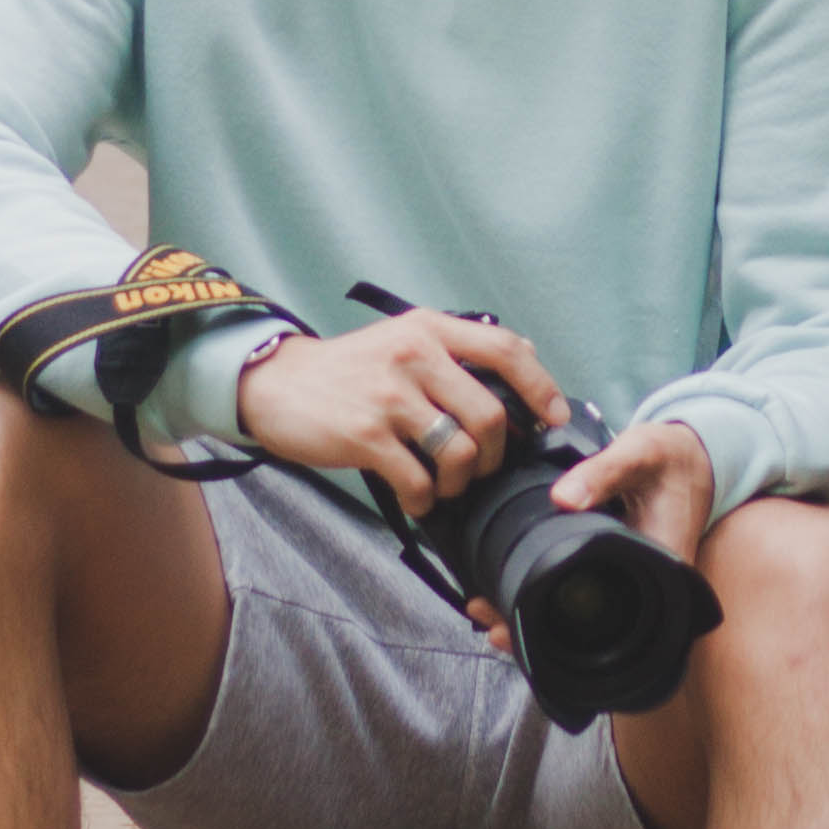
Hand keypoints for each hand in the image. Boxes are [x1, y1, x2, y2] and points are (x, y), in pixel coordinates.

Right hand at [233, 311, 565, 518]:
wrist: (274, 384)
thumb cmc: (347, 370)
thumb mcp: (402, 340)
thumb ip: (454, 353)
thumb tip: (523, 367)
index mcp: (429, 329)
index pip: (505, 350)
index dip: (541, 388)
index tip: (553, 419)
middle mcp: (413, 355)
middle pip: (489, 416)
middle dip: (495, 456)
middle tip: (480, 470)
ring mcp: (389, 395)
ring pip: (459, 452)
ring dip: (460, 483)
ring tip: (444, 487)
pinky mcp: (366, 435)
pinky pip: (418, 480)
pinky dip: (425, 499)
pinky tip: (415, 497)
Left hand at [440, 418, 715, 657]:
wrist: (693, 456)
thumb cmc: (670, 457)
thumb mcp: (639, 454)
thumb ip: (602, 472)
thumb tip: (561, 497)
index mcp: (658, 567)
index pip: (612, 620)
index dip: (560, 634)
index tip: (516, 628)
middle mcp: (645, 585)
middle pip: (591, 629)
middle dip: (539, 634)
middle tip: (492, 628)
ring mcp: (629, 581)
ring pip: (583, 619)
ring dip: (537, 619)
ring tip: (490, 615)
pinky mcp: (614, 570)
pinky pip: (580, 593)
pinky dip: (546, 595)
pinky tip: (510, 591)